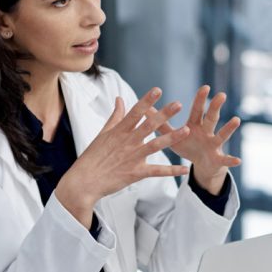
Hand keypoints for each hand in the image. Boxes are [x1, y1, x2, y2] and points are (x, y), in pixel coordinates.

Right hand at [55, 87, 191, 226]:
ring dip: (172, 138)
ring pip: (156, 145)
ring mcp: (133, 157)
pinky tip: (185, 169)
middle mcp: (128, 142)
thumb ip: (115, 116)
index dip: (147, 101)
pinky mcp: (136, 173)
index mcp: (119, 131)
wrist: (84, 181)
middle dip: (164, 114)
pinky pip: (157, 171)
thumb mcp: (103, 134)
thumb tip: (120, 98)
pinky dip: (172, 171)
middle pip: (148, 126)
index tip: (157, 90)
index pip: (135, 112)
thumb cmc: (92, 157)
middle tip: (178, 104)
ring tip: (187, 130)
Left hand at [164, 85, 240, 193]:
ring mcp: (214, 145)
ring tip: (236, 120)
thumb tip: (144, 109)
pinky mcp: (218, 159)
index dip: (200, 99)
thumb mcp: (172, 136)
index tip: (205, 87)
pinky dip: (231, 160)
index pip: (198, 110)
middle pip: (211, 118)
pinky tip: (238, 161)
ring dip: (228, 128)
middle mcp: (207, 132)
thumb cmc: (187, 146)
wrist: (202, 165)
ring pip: (222, 135)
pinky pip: (225, 160)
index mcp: (195, 125)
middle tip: (221, 95)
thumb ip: (160, 124)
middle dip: (215, 107)